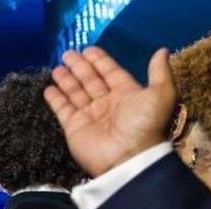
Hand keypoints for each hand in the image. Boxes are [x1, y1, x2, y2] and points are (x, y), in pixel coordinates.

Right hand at [45, 46, 175, 175]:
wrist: (127, 157)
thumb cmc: (145, 123)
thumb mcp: (161, 94)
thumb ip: (160, 71)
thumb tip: (162, 50)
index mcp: (127, 94)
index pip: (111, 73)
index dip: (100, 61)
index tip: (88, 49)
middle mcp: (107, 103)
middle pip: (90, 80)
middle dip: (79, 67)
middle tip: (67, 53)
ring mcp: (89, 115)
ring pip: (75, 93)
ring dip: (66, 80)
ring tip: (57, 68)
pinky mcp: (74, 127)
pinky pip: (63, 109)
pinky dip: (55, 99)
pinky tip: (49, 88)